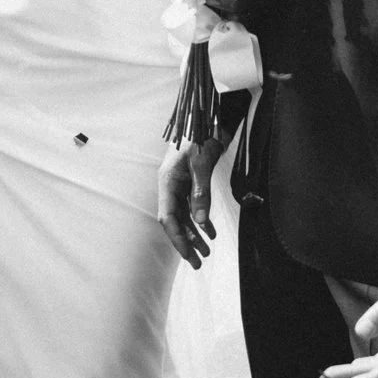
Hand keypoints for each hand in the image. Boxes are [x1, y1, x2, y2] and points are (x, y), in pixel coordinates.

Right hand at [157, 141, 221, 267]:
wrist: (208, 114)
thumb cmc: (200, 135)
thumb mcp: (201, 165)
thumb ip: (200, 194)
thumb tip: (200, 222)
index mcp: (167, 181)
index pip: (167, 217)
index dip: (177, 237)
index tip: (189, 255)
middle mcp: (171, 184)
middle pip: (175, 220)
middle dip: (186, 242)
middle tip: (198, 263)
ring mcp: (180, 183)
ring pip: (185, 215)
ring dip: (195, 233)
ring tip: (206, 252)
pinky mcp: (191, 180)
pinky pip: (194, 205)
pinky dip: (202, 219)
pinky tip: (210, 232)